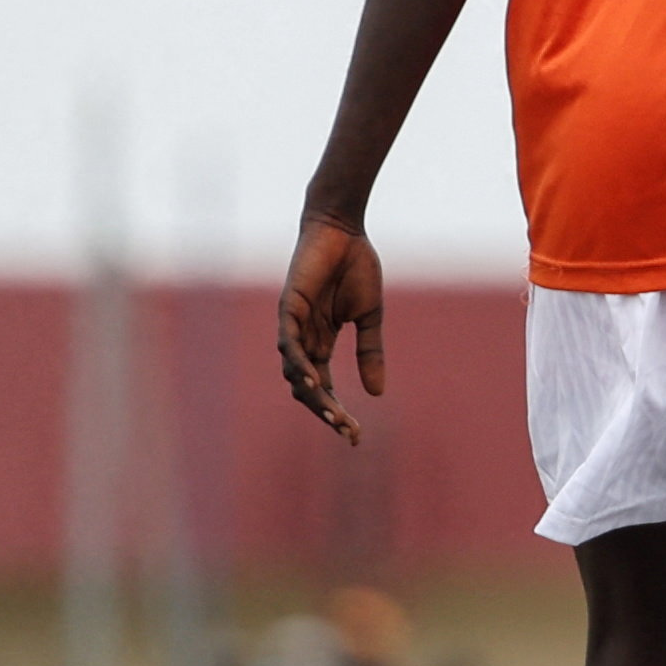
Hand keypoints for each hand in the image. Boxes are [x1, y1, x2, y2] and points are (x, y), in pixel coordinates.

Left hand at [279, 214, 387, 444]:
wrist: (343, 229)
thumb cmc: (356, 267)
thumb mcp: (370, 317)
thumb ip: (370, 353)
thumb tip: (377, 393)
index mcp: (321, 342)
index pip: (324, 387)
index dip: (337, 411)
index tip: (356, 435)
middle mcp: (303, 338)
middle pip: (307, 388)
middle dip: (327, 412)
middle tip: (348, 431)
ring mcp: (293, 324)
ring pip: (296, 372)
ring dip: (314, 396)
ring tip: (335, 415)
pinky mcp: (288, 308)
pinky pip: (288, 344)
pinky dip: (298, 364)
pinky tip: (312, 381)